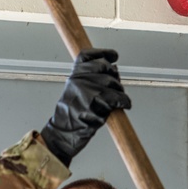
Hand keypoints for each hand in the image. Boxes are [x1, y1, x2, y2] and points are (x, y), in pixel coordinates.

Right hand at [40, 49, 131, 166]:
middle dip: (115, 77)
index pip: (88, 56)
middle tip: (117, 86)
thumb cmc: (71, 117)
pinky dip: (124, 101)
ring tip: (119, 99)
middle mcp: (78, 80)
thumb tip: (114, 70)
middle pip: (105, 67)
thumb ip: (91, 80)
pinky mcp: (95, 104)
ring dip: (120, 92)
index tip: (114, 56)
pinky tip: (125, 104)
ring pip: (112, 83)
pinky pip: (116, 98)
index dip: (103, 53)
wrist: (62, 135)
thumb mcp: (75, 93)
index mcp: (73, 76)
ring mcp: (86, 91)